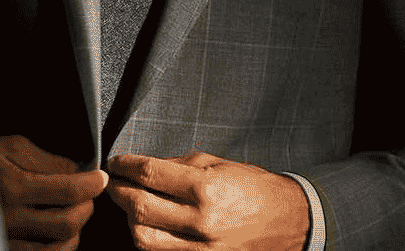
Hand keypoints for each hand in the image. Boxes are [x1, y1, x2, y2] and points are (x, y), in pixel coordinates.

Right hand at [0, 134, 108, 250]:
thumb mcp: (9, 146)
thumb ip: (45, 158)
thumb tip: (76, 170)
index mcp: (12, 186)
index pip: (66, 190)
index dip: (90, 184)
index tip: (100, 177)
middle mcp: (9, 218)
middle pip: (66, 223)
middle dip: (86, 207)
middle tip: (90, 194)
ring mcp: (6, 238)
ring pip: (58, 247)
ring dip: (76, 231)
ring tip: (76, 213)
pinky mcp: (4, 248)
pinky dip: (59, 248)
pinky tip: (61, 235)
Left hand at [107, 152, 308, 250]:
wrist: (289, 222)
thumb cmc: (252, 187)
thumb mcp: (215, 163)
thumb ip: (176, 165)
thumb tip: (143, 167)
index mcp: (204, 189)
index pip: (148, 175)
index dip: (124, 166)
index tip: (116, 162)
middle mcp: (201, 223)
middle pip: (139, 209)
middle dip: (119, 192)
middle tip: (114, 182)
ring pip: (144, 240)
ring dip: (130, 220)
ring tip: (131, 205)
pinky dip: (150, 241)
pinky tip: (150, 226)